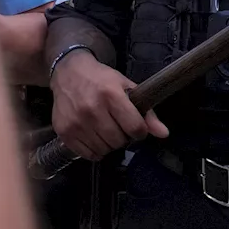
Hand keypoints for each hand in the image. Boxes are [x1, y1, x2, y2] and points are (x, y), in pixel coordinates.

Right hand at [49, 51, 167, 160]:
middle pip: (119, 141)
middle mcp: (92, 109)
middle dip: (124, 138)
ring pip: (104, 149)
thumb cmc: (102, 79)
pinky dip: (95, 150)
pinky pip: (88, 154)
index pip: (134, 127)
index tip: (137, 128)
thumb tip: (164, 134)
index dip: (140, 132)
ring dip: (110, 144)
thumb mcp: (127, 88)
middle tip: (120, 128)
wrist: (69, 73)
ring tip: (107, 130)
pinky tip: (95, 137)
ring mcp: (76, 122)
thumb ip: (147, 112)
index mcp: (111, 95)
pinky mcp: (64, 132)